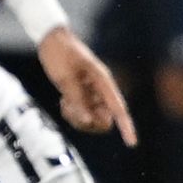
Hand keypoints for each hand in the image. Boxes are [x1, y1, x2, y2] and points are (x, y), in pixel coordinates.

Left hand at [39, 26, 136, 144]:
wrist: (51, 39)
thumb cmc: (60, 53)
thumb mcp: (65, 77)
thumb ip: (76, 99)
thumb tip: (86, 120)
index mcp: (102, 81)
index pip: (118, 108)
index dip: (126, 126)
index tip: (132, 143)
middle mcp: (101, 89)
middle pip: (104, 120)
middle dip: (88, 122)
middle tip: (70, 109)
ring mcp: (92, 93)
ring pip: (92, 119)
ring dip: (78, 118)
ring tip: (65, 103)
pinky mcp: (83, 95)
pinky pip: (83, 115)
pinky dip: (73, 114)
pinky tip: (64, 101)